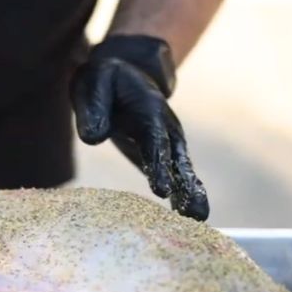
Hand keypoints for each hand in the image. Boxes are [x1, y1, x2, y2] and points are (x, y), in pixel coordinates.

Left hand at [71, 35, 209, 220]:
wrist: (119, 72)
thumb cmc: (103, 79)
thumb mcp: (93, 84)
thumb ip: (93, 110)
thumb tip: (93, 138)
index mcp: (148, 109)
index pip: (155, 141)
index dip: (160, 165)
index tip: (163, 190)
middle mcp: (164, 127)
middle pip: (177, 158)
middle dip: (186, 185)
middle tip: (194, 212)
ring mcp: (165, 140)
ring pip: (180, 168)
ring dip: (190, 193)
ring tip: (198, 218)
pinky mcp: (158, 152)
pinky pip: (172, 173)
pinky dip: (180, 193)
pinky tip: (186, 216)